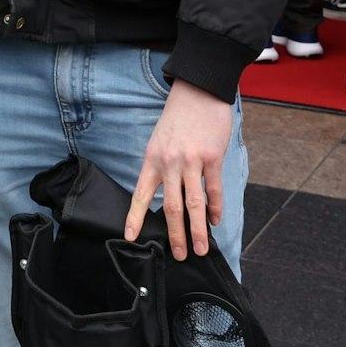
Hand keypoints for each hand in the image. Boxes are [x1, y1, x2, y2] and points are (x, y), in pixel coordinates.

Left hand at [126, 78, 235, 259]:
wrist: (198, 91)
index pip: (140, 193)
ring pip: (193, 203)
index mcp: (152, 158)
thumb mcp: (160, 140)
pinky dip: (215, 208)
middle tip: (179, 255)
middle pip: (170, 206)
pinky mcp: (212, 157)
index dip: (134, 217)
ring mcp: (191, 160)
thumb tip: (169, 196)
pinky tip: (215, 221)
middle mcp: (169, 162)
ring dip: (197, 229)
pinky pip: (213, 189)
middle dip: (175, 234)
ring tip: (200, 248)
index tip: (129, 237)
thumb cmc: (178, 117)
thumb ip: (162, 166)